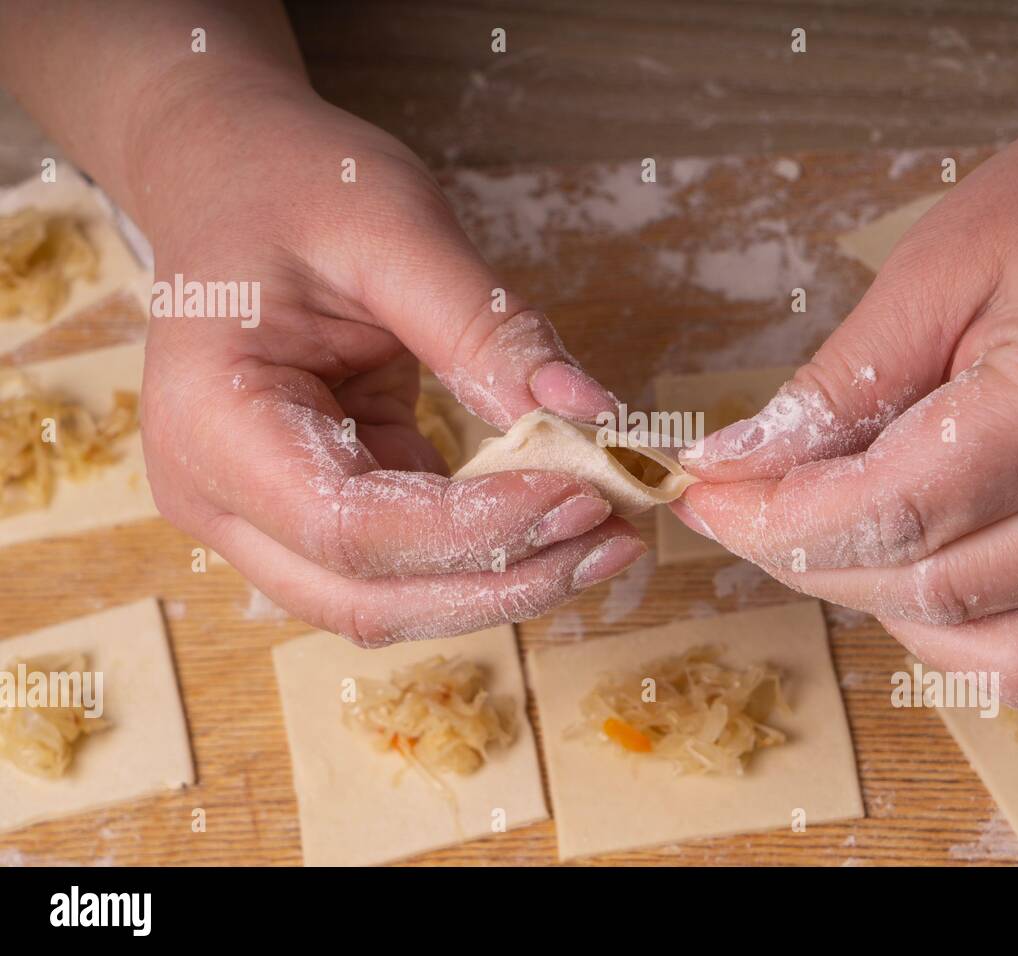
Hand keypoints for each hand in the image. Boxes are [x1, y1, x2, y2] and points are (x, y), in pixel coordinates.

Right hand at [136, 82, 644, 643]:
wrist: (233, 182)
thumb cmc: (296, 187)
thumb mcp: (397, 232)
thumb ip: (490, 330)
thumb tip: (594, 417)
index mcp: (214, 419)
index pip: (351, 527)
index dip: (476, 530)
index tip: (581, 492)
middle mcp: (218, 493)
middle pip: (366, 597)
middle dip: (500, 583)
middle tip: (612, 538)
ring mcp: (258, 514)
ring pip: (384, 602)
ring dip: (499, 585)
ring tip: (603, 537)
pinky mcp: (314, 509)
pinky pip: (401, 563)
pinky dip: (482, 552)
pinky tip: (558, 517)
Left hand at [673, 5, 1017, 760]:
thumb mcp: (938, 265)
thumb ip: (838, 385)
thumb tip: (734, 465)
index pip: (889, 515)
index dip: (773, 519)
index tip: (707, 500)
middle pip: (935, 592)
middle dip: (813, 562)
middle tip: (757, 510)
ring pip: (1017, 664)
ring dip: (911, 618)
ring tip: (868, 541)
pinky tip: (1016, 627)